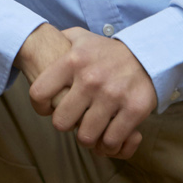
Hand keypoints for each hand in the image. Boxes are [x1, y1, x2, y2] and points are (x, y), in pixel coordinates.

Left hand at [22, 25, 155, 160]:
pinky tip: (107, 136)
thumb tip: (35, 39)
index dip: (39, 106)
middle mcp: (90, 78)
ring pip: (86, 136)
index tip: (47, 108)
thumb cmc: (107, 51)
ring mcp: (113, 95)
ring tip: (89, 130)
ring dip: (87, 137)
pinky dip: (108, 144)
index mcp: (73, 61)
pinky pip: (112, 140)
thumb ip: (57, 40)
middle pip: (61, 122)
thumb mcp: (80, 38)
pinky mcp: (134, 110)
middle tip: (72, 121)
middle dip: (65, 125)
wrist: (147, 54)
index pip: (39, 93)